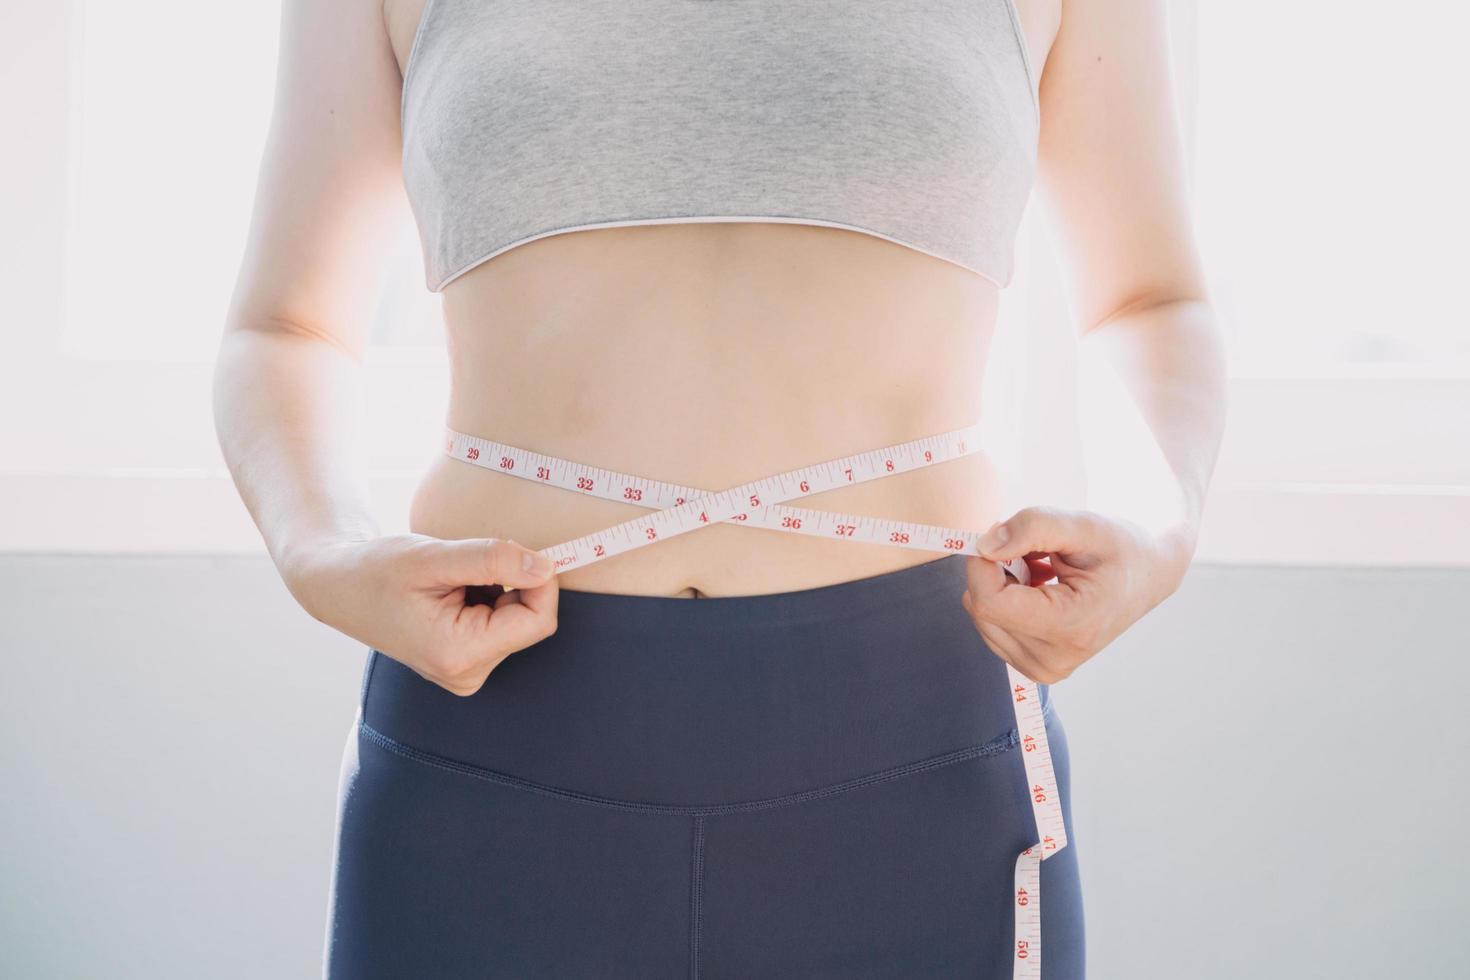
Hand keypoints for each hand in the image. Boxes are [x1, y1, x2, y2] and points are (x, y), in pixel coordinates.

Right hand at [284, 533, 559, 695]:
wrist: (339, 588)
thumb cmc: (377, 570)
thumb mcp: (434, 557)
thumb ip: (492, 560)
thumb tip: (546, 567)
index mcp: (459, 654)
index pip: (537, 620)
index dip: (540, 580)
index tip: (520, 550)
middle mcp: (466, 674)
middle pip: (529, 621)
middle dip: (513, 583)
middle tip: (467, 564)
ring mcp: (466, 671)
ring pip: (516, 619)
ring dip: (497, 588)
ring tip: (451, 580)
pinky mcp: (465, 662)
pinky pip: (500, 624)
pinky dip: (487, 598)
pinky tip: (451, 591)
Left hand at [960, 505, 1193, 683]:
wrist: (1147, 577)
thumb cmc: (1121, 549)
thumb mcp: (1084, 525)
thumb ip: (1033, 527)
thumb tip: (984, 547)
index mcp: (1069, 628)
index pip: (988, 602)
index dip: (982, 563)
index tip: (1003, 535)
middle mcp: (1052, 660)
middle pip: (981, 608)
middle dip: (996, 571)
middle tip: (1034, 552)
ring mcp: (1042, 669)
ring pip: (981, 616)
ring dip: (1002, 584)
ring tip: (1043, 571)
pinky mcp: (1035, 667)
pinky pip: (992, 626)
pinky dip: (1007, 600)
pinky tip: (1038, 588)